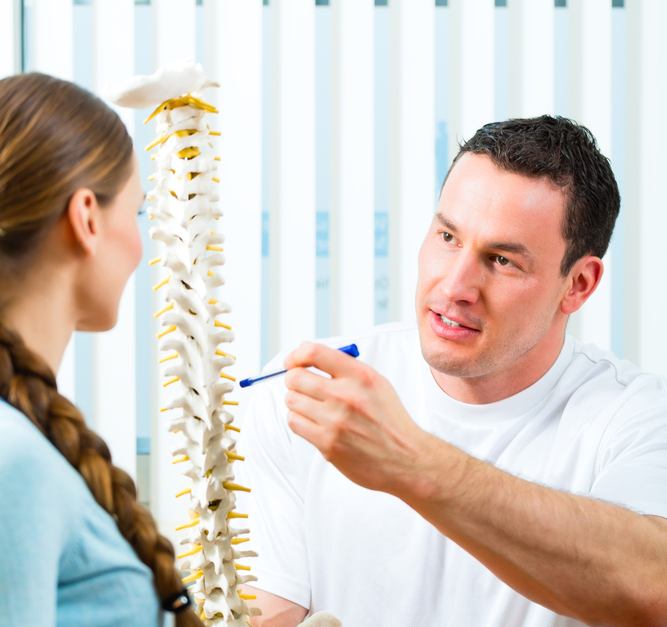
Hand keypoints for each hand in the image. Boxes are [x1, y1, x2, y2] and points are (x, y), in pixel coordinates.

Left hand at [283, 342, 433, 496]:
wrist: (405, 458)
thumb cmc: (388, 419)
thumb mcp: (376, 382)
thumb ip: (343, 366)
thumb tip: (305, 351)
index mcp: (360, 375)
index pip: (314, 353)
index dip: (296, 355)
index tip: (292, 362)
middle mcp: (346, 395)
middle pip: (296, 377)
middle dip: (294, 379)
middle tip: (301, 386)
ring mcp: (335, 421)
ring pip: (291, 400)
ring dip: (296, 402)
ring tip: (310, 406)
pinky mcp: (328, 443)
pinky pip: (295, 422)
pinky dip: (298, 420)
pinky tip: (312, 422)